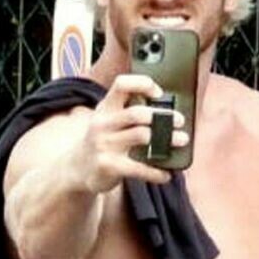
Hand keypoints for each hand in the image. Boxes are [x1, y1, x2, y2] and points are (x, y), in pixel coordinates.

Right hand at [69, 74, 187, 192]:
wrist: (77, 169)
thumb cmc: (101, 142)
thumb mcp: (107, 121)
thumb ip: (127, 113)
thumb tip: (164, 111)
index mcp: (105, 108)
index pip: (121, 85)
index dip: (142, 84)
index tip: (159, 93)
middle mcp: (104, 123)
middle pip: (136, 113)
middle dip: (162, 117)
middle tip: (179, 121)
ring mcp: (106, 145)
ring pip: (142, 136)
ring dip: (167, 139)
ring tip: (181, 141)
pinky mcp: (110, 166)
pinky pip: (139, 168)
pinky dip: (156, 172)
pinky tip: (166, 174)